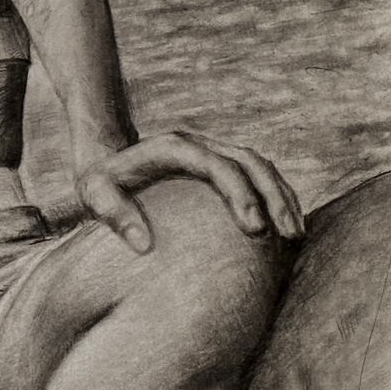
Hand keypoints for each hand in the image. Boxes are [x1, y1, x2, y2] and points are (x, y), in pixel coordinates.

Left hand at [74, 131, 303, 254]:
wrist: (105, 160)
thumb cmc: (99, 182)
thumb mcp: (93, 194)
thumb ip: (112, 214)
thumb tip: (144, 245)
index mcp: (174, 147)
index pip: (218, 166)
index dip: (241, 194)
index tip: (255, 228)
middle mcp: (200, 144)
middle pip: (250, 162)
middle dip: (274, 197)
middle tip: (288, 236)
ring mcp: (214, 151)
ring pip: (262, 166)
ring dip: (283, 196)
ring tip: (296, 236)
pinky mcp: (221, 164)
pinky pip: (257, 176)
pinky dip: (276, 197)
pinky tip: (285, 230)